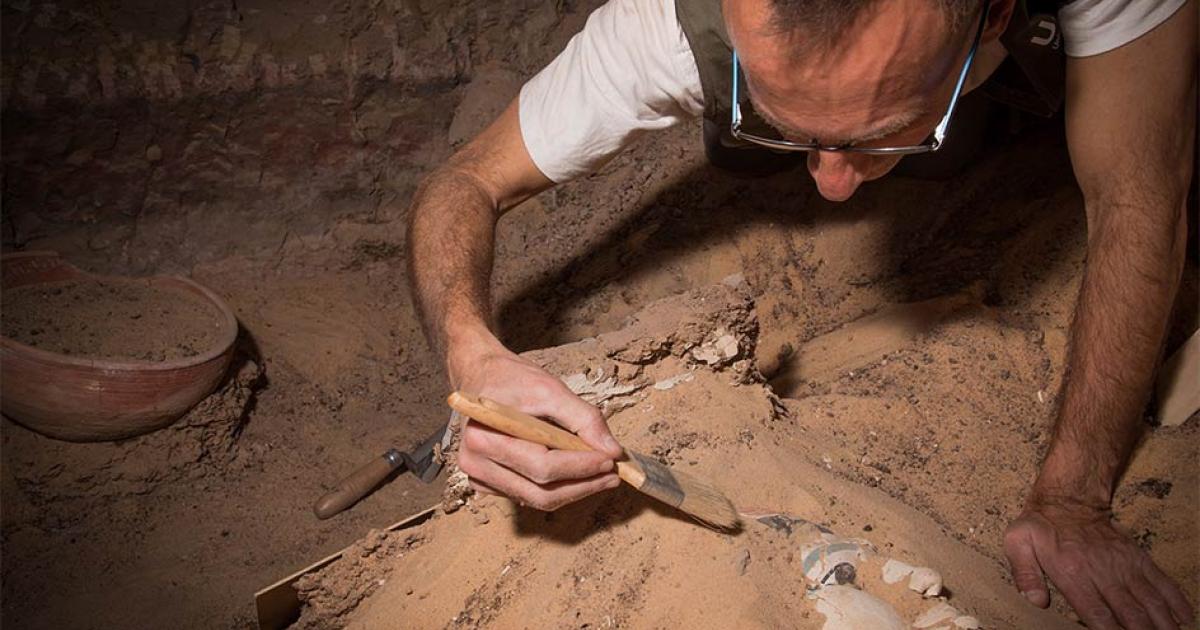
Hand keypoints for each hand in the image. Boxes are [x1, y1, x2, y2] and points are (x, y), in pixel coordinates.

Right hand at [448, 341, 622, 510]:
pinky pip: (528, 495)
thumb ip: (584, 419)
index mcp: (485, 437)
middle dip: (582, 485)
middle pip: (540, 492)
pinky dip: (556, 488)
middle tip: (612, 474)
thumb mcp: (551, 388)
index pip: (542, 467)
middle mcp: (475, 463)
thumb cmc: (510, 379)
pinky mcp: (487, 483)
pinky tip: (575, 474)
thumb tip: (612, 450)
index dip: (581, 467)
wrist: (480, 376)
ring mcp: (479, 476)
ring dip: (573, 490)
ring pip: (537, 499)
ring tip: (600, 474)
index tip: (610, 460)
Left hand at [1004, 497, 1193, 628]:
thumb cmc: (1041, 526)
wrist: (1068, 499)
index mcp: (1073, 572)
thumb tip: (1034, 600)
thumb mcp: (1018, 543)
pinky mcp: (1137, 558)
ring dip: (1163, 623)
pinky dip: (1175, 601)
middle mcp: (1102, 571)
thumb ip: (1025, 573)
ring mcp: (1123, 565)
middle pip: (1130, 613)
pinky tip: (1183, 618)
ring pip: (1150, 601)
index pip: (1096, 612)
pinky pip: (1161, 582)